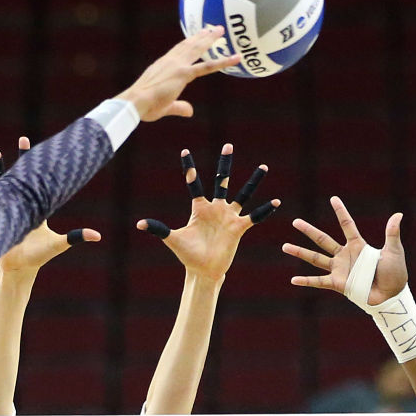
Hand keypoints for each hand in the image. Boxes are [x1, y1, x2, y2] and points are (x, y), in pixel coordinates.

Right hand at [0, 137, 99, 275]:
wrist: (20, 268)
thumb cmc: (39, 257)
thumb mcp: (58, 245)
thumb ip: (75, 237)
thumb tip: (97, 235)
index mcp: (37, 207)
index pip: (39, 182)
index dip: (41, 167)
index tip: (45, 150)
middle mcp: (23, 204)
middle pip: (22, 176)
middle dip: (21, 158)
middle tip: (23, 139)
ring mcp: (8, 208)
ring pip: (2, 183)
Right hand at [117, 27, 240, 121]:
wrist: (135, 102)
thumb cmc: (143, 106)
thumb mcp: (164, 107)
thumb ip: (179, 107)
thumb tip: (190, 111)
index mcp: (163, 66)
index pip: (179, 50)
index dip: (189, 42)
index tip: (198, 34)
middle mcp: (170, 62)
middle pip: (189, 45)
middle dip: (202, 36)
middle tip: (214, 28)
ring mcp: (177, 66)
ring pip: (197, 49)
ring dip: (210, 39)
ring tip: (220, 30)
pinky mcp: (183, 74)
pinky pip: (207, 66)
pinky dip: (223, 61)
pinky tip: (236, 58)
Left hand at [137, 144, 278, 282]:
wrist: (203, 270)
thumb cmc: (188, 255)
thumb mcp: (173, 240)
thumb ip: (159, 229)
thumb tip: (139, 224)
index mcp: (199, 208)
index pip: (194, 183)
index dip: (189, 168)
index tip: (185, 151)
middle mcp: (216, 208)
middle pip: (221, 180)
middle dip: (225, 164)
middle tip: (228, 145)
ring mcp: (229, 216)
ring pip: (243, 193)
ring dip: (253, 181)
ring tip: (264, 167)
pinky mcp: (239, 228)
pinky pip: (254, 216)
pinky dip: (264, 210)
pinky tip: (276, 202)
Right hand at [283, 196, 408, 306]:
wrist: (391, 296)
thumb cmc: (395, 273)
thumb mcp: (393, 251)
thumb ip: (392, 233)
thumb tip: (398, 214)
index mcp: (358, 245)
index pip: (347, 225)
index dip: (340, 212)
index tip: (333, 199)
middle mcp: (345, 256)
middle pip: (323, 240)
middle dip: (309, 231)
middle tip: (295, 222)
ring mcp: (340, 269)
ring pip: (315, 258)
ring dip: (300, 252)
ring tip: (285, 246)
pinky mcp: (338, 284)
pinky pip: (319, 281)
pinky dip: (306, 281)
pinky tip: (293, 279)